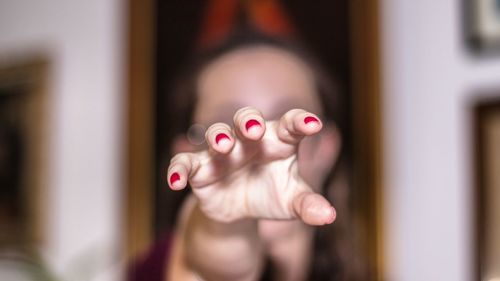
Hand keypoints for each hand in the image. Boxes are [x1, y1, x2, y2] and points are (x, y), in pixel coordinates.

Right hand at [167, 107, 335, 225]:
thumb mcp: (291, 201)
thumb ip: (307, 205)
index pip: (290, 125)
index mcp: (277, 141)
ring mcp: (222, 152)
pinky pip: (184, 163)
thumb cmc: (270, 195)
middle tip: (255, 129)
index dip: (300, 121)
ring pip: (216, 135)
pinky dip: (178, 169)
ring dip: (218, 138)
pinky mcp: (199, 169)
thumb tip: (328, 216)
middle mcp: (248, 141)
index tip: (314, 125)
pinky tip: (175, 182)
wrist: (240, 211)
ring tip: (224, 147)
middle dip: (249, 122)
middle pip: (246, 121)